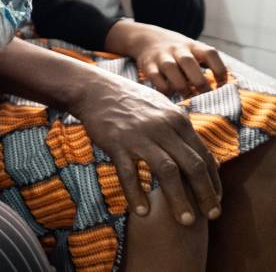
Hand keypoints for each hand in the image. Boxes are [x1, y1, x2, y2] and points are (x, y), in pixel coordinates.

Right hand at [72, 72, 221, 225]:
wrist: (94, 89)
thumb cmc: (130, 101)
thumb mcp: (162, 108)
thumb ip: (181, 130)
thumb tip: (202, 155)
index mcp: (178, 120)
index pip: (204, 156)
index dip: (213, 182)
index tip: (215, 201)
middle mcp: (163, 127)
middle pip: (192, 165)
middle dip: (205, 194)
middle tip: (211, 216)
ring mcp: (139, 135)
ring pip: (168, 171)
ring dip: (179, 199)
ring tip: (185, 221)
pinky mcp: (116, 143)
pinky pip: (129, 173)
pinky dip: (136, 194)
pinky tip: (142, 212)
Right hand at [105, 20, 227, 96]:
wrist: (147, 38)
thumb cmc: (179, 52)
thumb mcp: (195, 51)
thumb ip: (210, 65)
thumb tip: (230, 86)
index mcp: (194, 46)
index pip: (210, 54)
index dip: (219, 70)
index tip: (222, 85)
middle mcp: (177, 49)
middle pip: (188, 62)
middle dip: (199, 82)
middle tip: (205, 96)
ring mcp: (161, 56)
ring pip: (171, 68)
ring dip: (181, 86)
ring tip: (188, 96)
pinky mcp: (148, 65)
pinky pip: (155, 78)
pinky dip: (165, 88)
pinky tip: (171, 93)